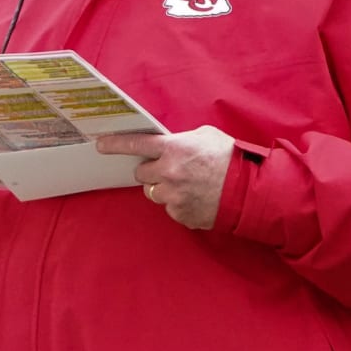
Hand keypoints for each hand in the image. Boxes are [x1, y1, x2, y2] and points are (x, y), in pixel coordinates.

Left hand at [100, 125, 233, 229]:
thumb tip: (170, 145)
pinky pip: (170, 208)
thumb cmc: (230, 158)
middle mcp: (169, 173)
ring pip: (154, 192)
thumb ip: (182, 140)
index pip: (136, 144)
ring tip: (189, 185)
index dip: (116, 144)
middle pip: (141, 173)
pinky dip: (179, 203)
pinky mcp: (180, 214)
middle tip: (170, 169)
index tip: (101, 144)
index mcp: (174, 149)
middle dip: (151, 170)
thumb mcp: (206, 136)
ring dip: (165, 188)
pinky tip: (196, 197)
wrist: (249, 191)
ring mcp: (173, 196)